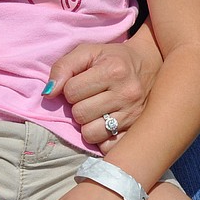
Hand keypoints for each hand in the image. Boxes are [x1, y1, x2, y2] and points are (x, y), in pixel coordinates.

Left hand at [43, 33, 161, 151]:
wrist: (150, 64)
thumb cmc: (113, 58)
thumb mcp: (88, 52)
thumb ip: (64, 67)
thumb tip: (49, 93)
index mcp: (114, 70)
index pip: (71, 91)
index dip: (70, 88)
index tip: (81, 84)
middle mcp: (127, 93)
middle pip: (79, 114)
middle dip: (78, 106)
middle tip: (89, 98)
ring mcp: (134, 115)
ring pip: (90, 134)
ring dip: (87, 124)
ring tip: (97, 111)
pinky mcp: (137, 132)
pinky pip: (107, 147)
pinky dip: (101, 139)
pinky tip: (106, 124)